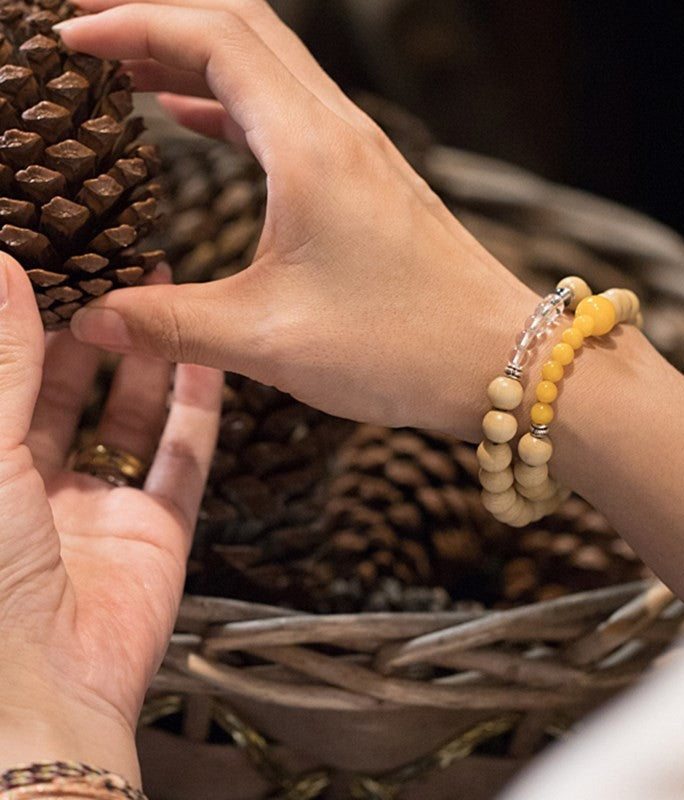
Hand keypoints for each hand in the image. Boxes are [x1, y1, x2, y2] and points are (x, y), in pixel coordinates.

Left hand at [0, 257, 221, 783]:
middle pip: (66, 395)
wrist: (41, 690)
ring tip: (159, 295)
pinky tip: (207, 362)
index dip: (26, 326)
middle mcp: (34, 491)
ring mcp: (101, 510)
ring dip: (145, 361)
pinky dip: (197, 410)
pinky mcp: (157, 531)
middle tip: (111, 270)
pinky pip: (183, 459)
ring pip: (129, 419)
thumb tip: (1, 270)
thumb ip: (5, 365)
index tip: (49, 265)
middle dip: (89, 333)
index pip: (5, 383)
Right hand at [58, 0, 539, 439]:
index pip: (212, 36)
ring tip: (127, 72)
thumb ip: (171, 326)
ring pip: (268, 71)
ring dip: (196, 61)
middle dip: (160, 18)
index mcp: (311, 148)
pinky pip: (290, 118)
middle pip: (242, 29)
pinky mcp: (369, 186)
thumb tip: (92, 321)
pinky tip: (197, 125)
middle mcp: (340, 133)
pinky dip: (234, 108)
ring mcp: (360, 155)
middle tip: (90, 32)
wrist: (501, 359)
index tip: (68, 37)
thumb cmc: (403, 346)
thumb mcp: (270, 340)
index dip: (131, 21)